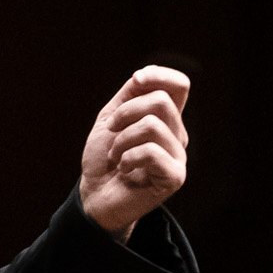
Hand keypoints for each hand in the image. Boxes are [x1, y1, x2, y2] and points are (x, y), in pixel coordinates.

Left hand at [79, 65, 189, 239]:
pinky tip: (123, 170)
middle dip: (125, 112)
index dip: (159, 76)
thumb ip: (129, 95)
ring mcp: (178, 156)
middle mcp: (177, 135)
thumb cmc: (103, 160)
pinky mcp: (175, 177)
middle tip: (111, 132)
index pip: (179, 85)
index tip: (136, 81)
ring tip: (115, 156)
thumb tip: (144, 75)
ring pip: (152, 125)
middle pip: (160, 101)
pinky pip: (151, 152)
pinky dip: (127, 158)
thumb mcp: (110, 120)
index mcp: (165, 119)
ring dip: (121, 140)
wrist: (93, 197)